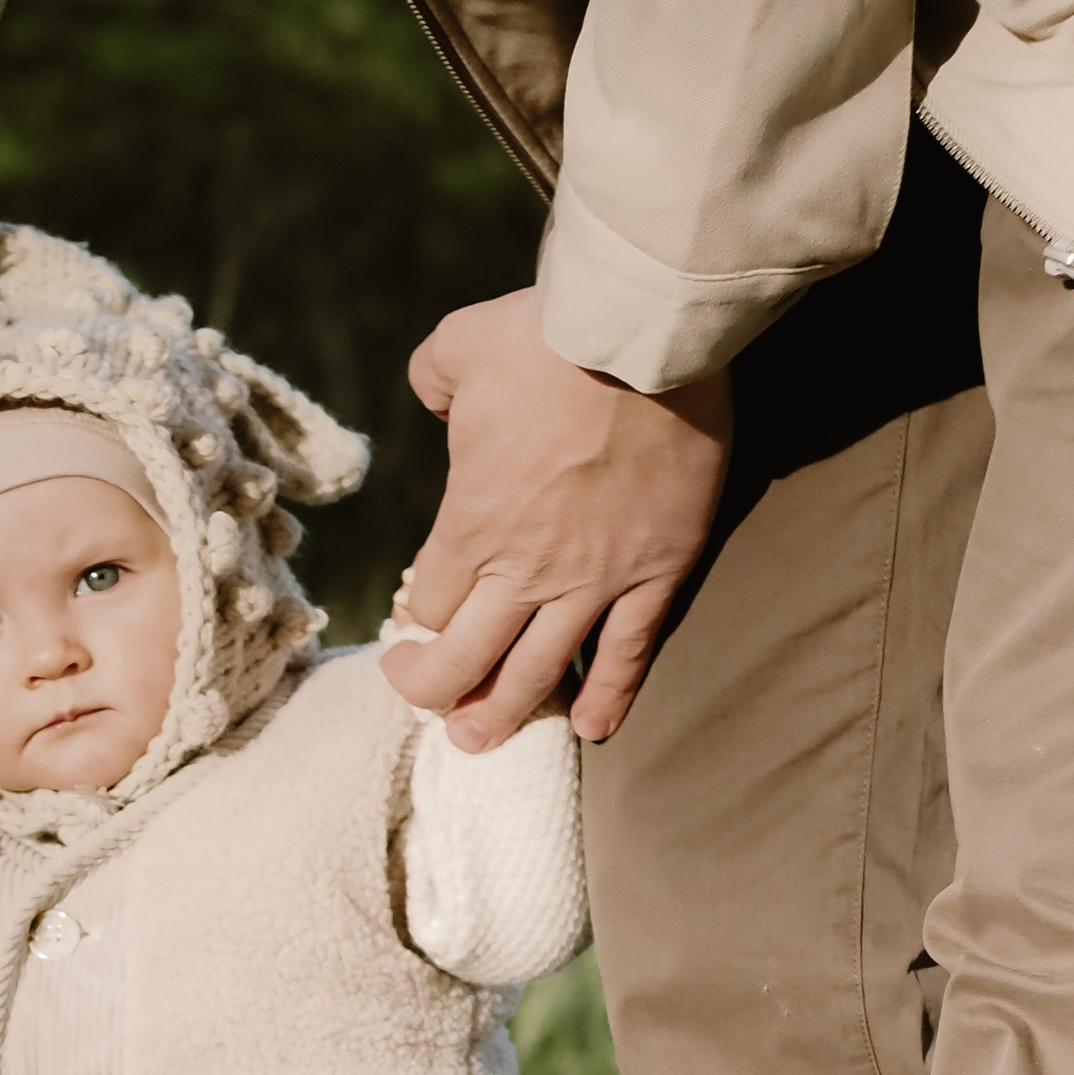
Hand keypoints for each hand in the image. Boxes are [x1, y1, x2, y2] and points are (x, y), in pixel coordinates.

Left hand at [383, 288, 731, 745]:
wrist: (647, 333)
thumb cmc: (549, 334)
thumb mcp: (460, 345)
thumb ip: (433, 377)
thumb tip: (435, 394)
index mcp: (472, 524)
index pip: (429, 605)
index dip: (416, 618)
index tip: (416, 618)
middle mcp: (526, 570)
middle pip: (464, 663)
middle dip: (434, 691)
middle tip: (424, 698)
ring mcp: (595, 580)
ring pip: (536, 676)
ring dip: (501, 717)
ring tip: (476, 741)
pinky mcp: (657, 573)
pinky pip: (629, 653)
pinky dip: (608, 697)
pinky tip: (590, 730)